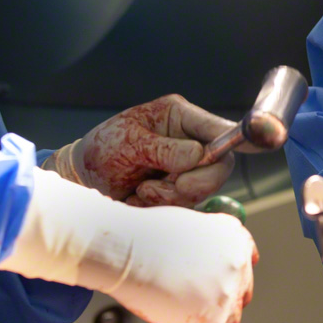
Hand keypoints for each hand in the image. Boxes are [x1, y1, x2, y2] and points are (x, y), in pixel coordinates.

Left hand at [47, 94, 236, 203]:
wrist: (84, 179)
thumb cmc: (102, 149)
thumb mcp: (128, 142)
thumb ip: (163, 149)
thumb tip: (197, 156)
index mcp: (179, 116)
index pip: (218, 129)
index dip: (235, 140)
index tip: (239, 152)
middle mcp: (189, 140)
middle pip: (220, 165)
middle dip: (197, 181)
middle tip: (173, 185)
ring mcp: (187, 167)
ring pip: (204, 188)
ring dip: (173, 196)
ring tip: (142, 191)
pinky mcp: (179, 189)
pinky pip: (186, 204)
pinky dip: (164, 206)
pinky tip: (141, 198)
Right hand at [94, 205, 257, 322]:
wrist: (124, 247)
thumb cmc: (144, 235)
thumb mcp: (189, 227)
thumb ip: (206, 249)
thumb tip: (200, 270)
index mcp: (234, 238)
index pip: (245, 267)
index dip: (228, 280)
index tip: (215, 286)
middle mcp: (237, 264)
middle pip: (239, 296)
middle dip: (220, 304)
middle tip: (196, 306)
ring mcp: (226, 294)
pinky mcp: (210, 321)